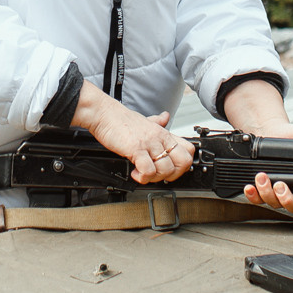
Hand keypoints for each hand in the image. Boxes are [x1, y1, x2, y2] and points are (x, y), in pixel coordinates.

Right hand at [75, 83, 193, 183]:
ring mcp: (149, 144)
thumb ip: (157, 121)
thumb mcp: (145, 120)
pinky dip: (143, 177)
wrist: (104, 114)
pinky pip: (148, 170)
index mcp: (164, 133)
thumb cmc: (121, 120)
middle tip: (159, 175)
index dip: (183, 164)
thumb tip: (165, 116)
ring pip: (166, 169)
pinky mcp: (136, 149)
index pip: (189, 150)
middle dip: (174, 174)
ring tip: (143, 173)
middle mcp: (160, 138)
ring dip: (155, 178)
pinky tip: (135, 172)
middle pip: (184, 162)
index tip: (171, 168)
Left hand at [224, 80, 292, 213]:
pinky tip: (250, 187)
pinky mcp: (262, 191)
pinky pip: (258, 200)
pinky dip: (253, 195)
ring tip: (263, 177)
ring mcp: (279, 194)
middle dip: (288, 200)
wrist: (271, 132)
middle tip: (281, 185)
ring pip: (276, 204)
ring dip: (268, 193)